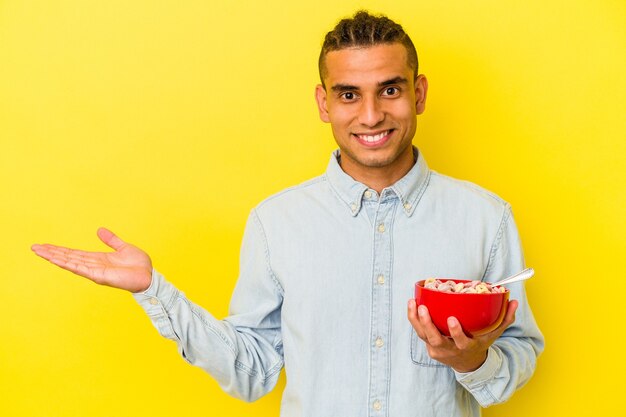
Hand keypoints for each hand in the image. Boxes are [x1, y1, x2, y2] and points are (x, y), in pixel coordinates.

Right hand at [32, 228, 152, 292]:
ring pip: (70, 262)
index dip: (59, 249)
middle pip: (68, 257)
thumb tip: (100, 230)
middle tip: (34, 247)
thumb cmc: (138, 265)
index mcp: (97, 258)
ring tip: (39, 252)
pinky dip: (68, 264)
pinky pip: (81, 269)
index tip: (45, 245)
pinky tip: (56, 260)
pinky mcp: (99, 276)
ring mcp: (94, 271)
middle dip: (51, 252)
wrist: (149, 276)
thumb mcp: (123, 248)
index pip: (74, 253)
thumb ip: (111, 240)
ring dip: (54, 257)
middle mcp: (93, 265)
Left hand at [407, 299, 517, 371]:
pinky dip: (414, 320)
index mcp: (466, 347)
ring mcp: (437, 350)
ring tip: (413, 303)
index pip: (460, 342)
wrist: (467, 364)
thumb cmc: (480, 343)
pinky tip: (411, 305)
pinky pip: (419, 333)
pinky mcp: (429, 347)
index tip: (452, 319)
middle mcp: (449, 350)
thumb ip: (505, 319)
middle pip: (435, 340)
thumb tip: (514, 301)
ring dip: (416, 320)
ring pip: (423, 336)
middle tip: (423, 308)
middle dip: (428, 324)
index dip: (455, 332)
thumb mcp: (494, 334)